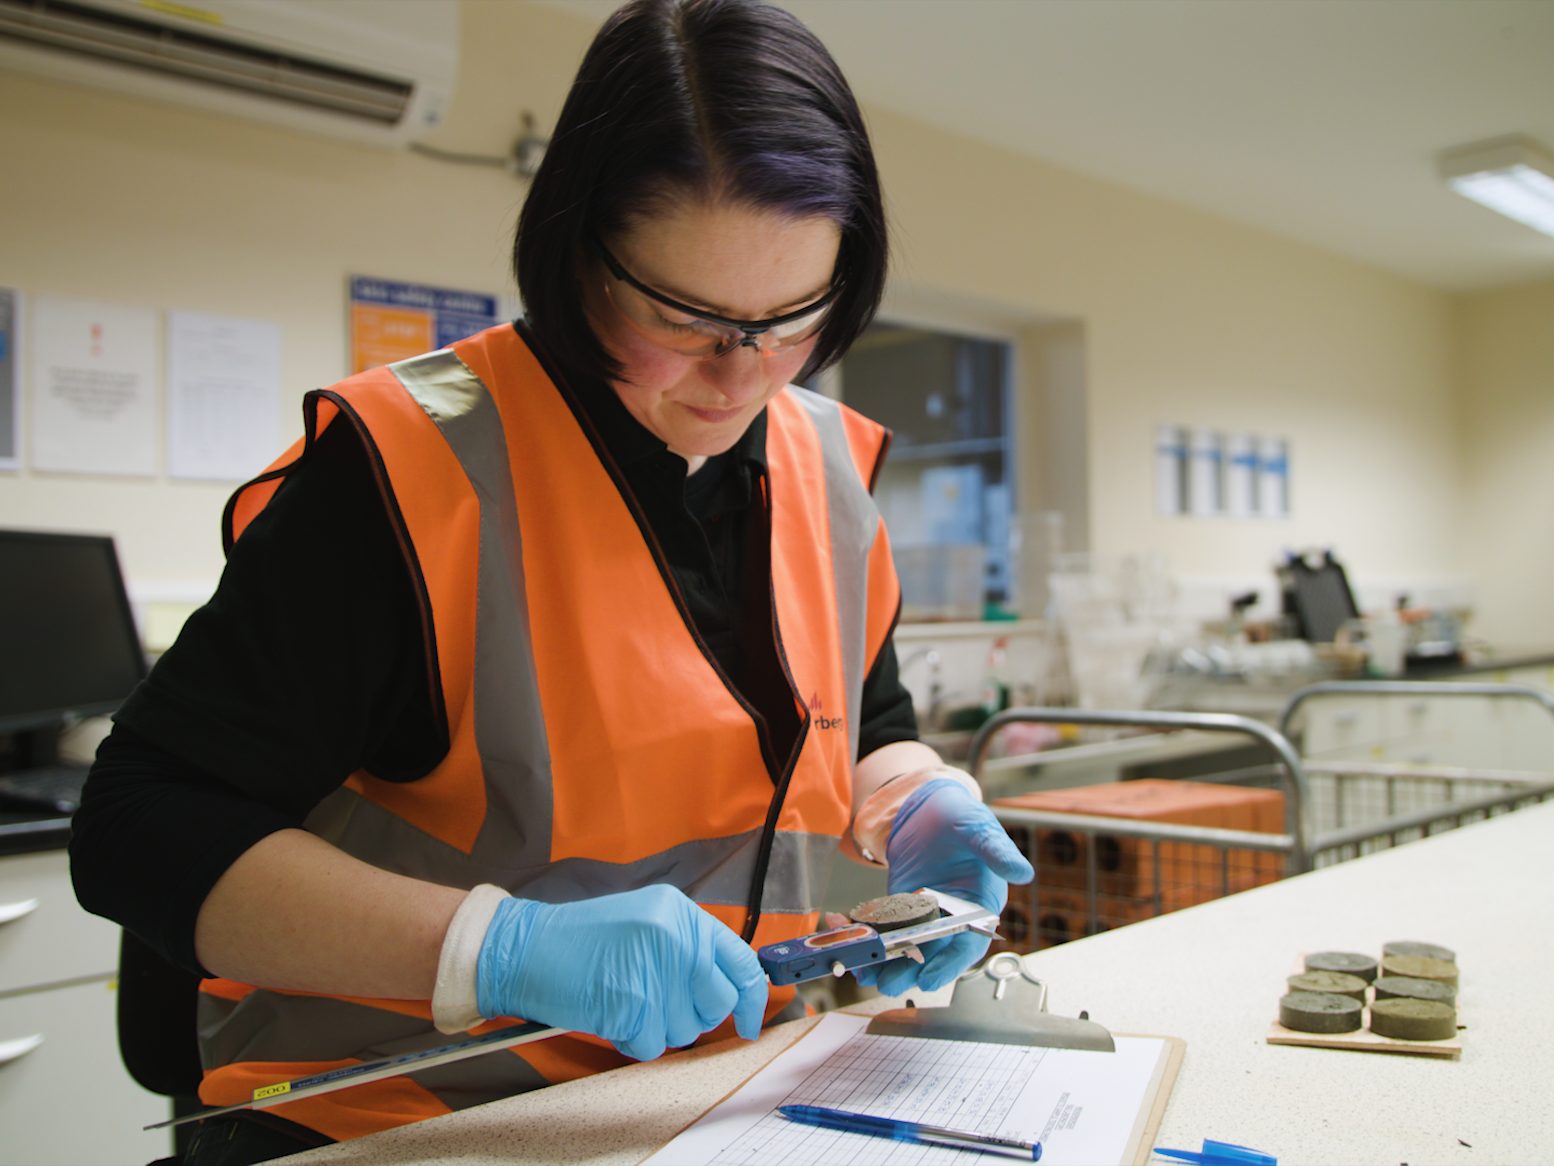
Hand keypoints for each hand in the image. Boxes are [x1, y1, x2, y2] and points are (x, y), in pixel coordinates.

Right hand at [475, 884, 767, 1060]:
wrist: (526, 948)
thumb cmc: (582, 942)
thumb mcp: (646, 923)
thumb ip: (688, 949)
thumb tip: (728, 991)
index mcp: (682, 913)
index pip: (741, 961)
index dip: (753, 999)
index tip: (750, 1023)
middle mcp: (676, 937)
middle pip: (718, 1003)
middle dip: (694, 1016)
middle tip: (659, 1005)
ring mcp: (656, 970)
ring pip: (686, 1030)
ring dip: (658, 1028)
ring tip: (626, 1000)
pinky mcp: (633, 1004)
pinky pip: (653, 1045)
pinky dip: (632, 1040)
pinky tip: (612, 1014)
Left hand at [855, 778, 1032, 995]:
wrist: (930, 806)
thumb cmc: (962, 819)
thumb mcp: (980, 831)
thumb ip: (997, 852)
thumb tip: (1023, 872)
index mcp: (978, 908)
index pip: (967, 946)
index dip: (949, 965)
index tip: (929, 979)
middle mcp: (950, 920)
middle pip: (931, 956)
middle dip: (908, 971)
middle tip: (886, 981)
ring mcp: (921, 917)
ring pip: (902, 949)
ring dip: (880, 961)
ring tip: (859, 966)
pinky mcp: (896, 910)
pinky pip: (880, 928)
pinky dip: (862, 931)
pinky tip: (840, 924)